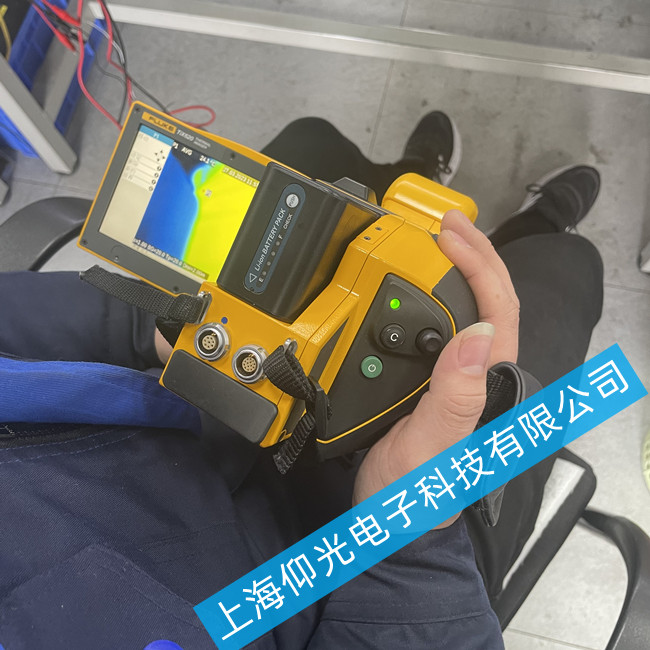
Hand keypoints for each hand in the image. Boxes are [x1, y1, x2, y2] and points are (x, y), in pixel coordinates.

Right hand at [352, 210, 519, 525]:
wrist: (384, 519)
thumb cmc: (413, 495)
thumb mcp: (431, 450)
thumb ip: (455, 399)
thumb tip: (479, 334)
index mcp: (485, 386)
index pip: (499, 311)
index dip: (480, 265)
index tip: (448, 235)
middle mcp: (474, 376)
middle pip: (487, 301)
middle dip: (471, 253)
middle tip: (441, 222)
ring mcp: (452, 378)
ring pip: (461, 310)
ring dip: (449, 270)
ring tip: (428, 242)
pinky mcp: (429, 381)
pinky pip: (432, 328)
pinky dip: (423, 297)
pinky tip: (407, 286)